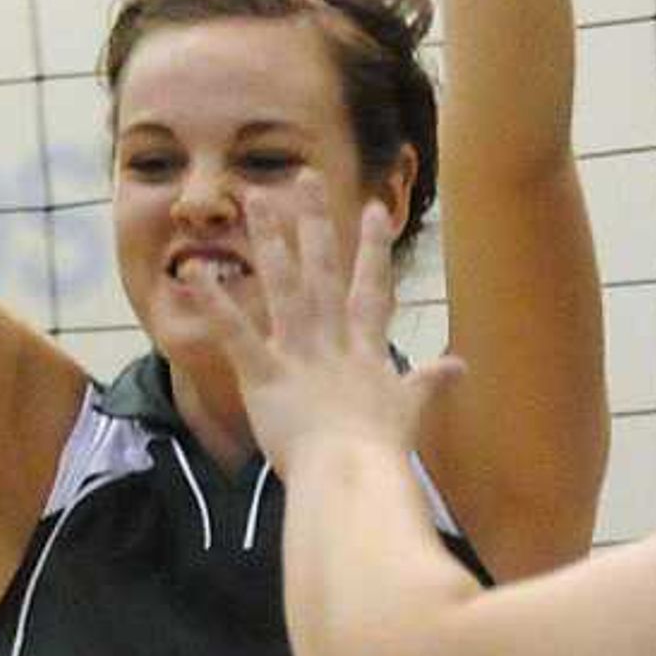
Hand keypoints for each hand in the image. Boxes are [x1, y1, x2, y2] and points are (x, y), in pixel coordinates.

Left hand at [174, 193, 429, 465]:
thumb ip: (429, 383)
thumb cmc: (379, 454)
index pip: (372, 289)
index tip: (375, 207)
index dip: (373, 248)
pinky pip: (237, 333)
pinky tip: (196, 272)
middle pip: (324, 271)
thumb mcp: (410, 412)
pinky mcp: (266, 376)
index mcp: (365, 351)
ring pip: (283, 287)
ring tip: (254, 199)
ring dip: (268, 240)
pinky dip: (216, 302)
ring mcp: (300, 355)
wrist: (354, 478)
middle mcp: (333, 342)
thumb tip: (459, 365)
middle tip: (303, 177)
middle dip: (314, 221)